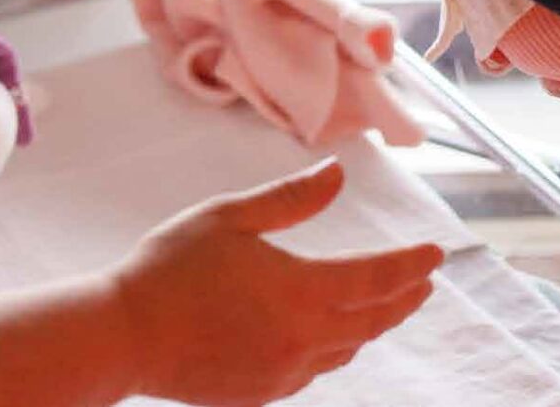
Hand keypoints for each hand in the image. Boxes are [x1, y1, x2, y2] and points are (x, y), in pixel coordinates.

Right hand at [109, 160, 442, 405]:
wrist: (122, 336)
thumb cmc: (170, 267)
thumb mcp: (231, 217)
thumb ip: (291, 199)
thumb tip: (338, 175)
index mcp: (300, 291)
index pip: (376, 278)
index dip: (411, 265)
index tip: (437, 253)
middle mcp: (301, 338)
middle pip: (371, 320)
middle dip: (402, 298)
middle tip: (423, 281)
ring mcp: (282, 372)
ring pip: (345, 348)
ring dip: (370, 325)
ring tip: (383, 305)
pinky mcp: (260, 392)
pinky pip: (313, 369)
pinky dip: (333, 348)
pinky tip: (329, 336)